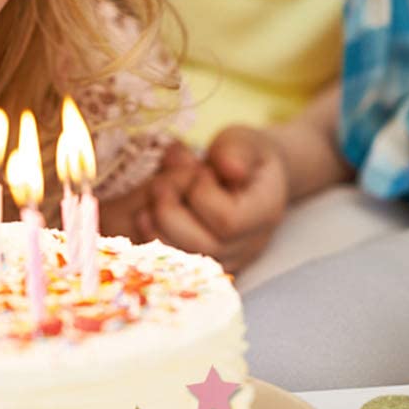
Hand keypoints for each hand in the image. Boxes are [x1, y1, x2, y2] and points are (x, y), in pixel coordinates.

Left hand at [137, 126, 289, 272]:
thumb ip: (235, 151)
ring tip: (151, 200)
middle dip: (169, 212)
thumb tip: (230, 168)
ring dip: (155, 228)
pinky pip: (171, 266)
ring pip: (182, 263)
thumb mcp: (242, 141)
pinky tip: (146, 215)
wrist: (251, 177)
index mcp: (263, 214)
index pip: (227, 221)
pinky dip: (152, 241)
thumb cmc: (244, 156)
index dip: (201, 193)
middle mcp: (246, 246)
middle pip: (201, 248)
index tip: (199, 170)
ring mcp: (224, 261)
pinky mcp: (202, 267)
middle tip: (161, 183)